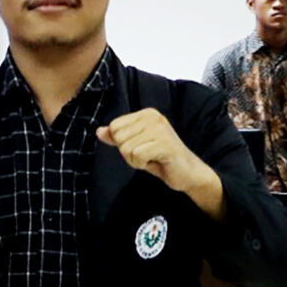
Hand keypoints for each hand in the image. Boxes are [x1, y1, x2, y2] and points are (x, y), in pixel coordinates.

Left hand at [96, 109, 217, 196]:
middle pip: (118, 137)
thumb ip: (117, 137)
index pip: (114, 127)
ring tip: (153, 158)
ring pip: (125, 148)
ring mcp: (160, 129)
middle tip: (147, 154)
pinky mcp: (164, 143)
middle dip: (128, 152)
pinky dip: (142, 164)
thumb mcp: (135, 145)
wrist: (187, 172)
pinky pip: (136, 155)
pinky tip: (156, 161)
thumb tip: (99, 131)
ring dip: (136, 160)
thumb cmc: (161, 158)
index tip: (141, 147)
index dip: (122, 143)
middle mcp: (153, 117)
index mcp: (146, 114)